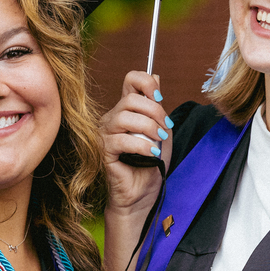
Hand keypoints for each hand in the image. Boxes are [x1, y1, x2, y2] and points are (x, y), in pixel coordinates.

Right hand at [100, 71, 171, 214]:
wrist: (142, 194)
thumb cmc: (150, 164)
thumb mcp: (161, 130)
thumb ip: (157, 106)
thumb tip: (156, 76)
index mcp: (126, 109)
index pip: (130, 80)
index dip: (146, 82)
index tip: (159, 97)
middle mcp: (112, 118)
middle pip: (130, 98)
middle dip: (154, 111)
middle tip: (165, 127)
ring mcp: (105, 134)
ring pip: (125, 117)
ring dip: (148, 128)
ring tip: (159, 142)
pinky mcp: (103, 151)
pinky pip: (121, 140)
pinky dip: (142, 146)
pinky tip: (152, 153)